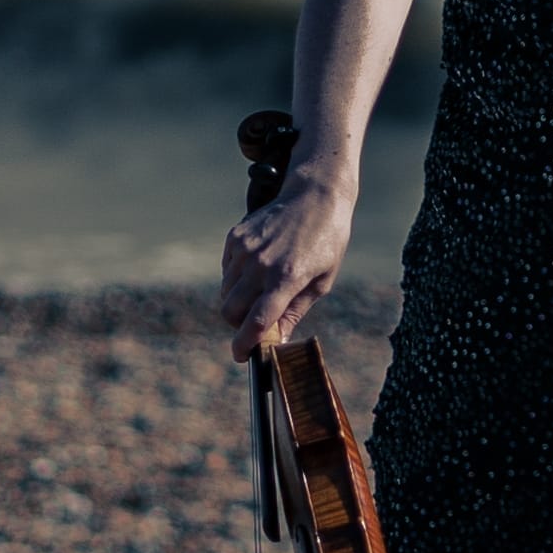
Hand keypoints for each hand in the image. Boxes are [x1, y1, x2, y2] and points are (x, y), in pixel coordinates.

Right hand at [220, 173, 353, 358]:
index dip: (244, 345)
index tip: (242, 356)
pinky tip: (258, 268)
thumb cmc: (326, 242)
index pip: (255, 322)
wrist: (315, 197)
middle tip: (255, 323)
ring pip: (226, 292)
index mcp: (286, 278)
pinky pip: (226, 270)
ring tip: (261, 290)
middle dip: (238, 325)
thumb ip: (295, 311)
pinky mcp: (235, 237)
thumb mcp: (321, 282)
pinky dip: (236, 278)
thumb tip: (276, 340)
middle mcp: (261, 264)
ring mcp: (245, 249)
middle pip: (230, 311)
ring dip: (238, 301)